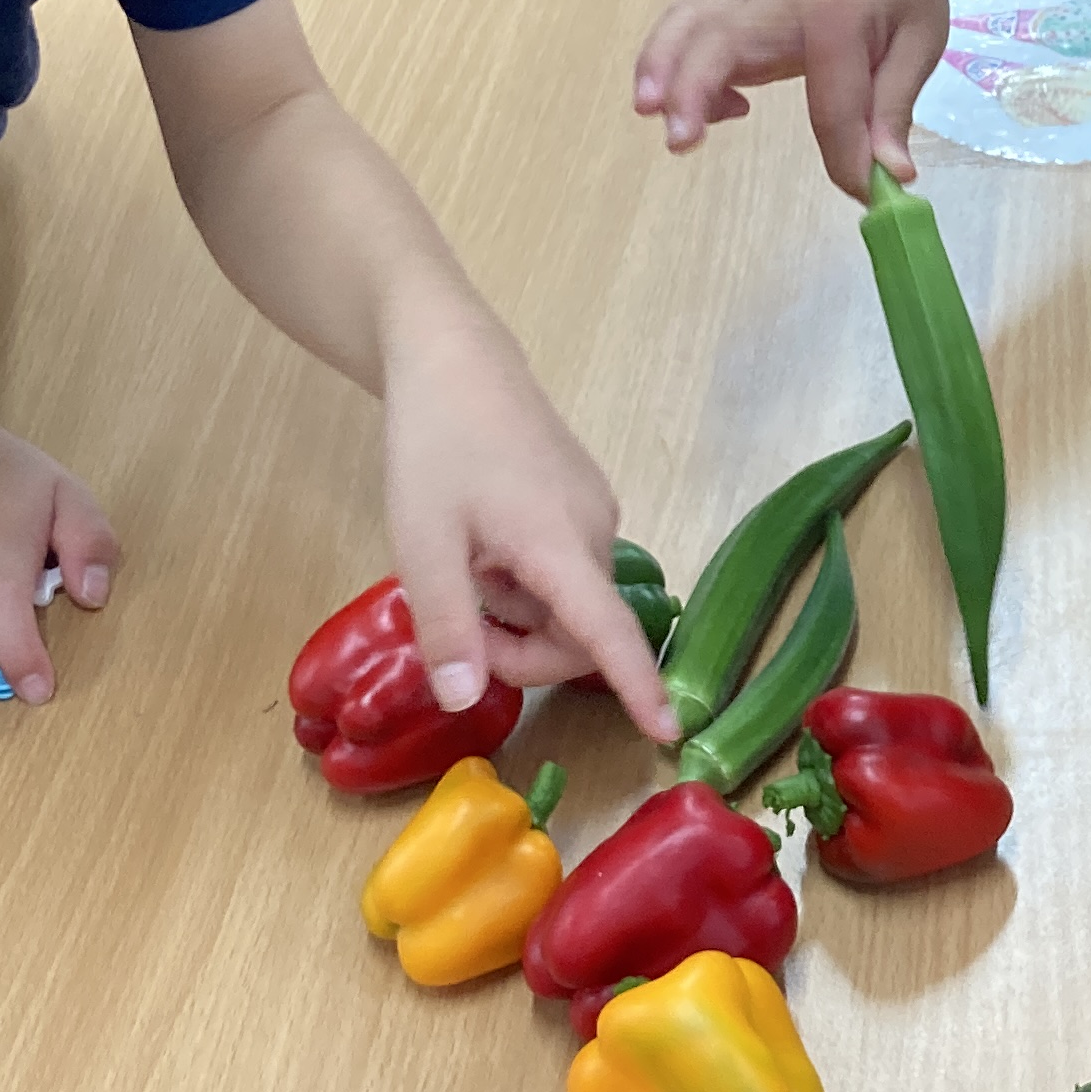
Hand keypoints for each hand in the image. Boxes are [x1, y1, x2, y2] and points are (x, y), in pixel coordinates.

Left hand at [380, 304, 672, 739]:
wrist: (454, 359)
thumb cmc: (433, 446)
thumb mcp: (421, 544)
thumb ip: (445, 625)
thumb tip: (466, 701)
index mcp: (559, 543)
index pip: (608, 631)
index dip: (637, 685)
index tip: (670, 732)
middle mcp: (595, 530)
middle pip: (580, 633)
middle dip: (521, 651)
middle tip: (456, 626)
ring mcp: (596, 513)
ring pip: (570, 604)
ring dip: (518, 613)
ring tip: (465, 567)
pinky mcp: (586, 501)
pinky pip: (567, 572)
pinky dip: (527, 583)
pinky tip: (485, 545)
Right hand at [633, 0, 951, 195]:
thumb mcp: (920, 42)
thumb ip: (893, 108)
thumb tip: (889, 177)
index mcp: (834, 13)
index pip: (828, 101)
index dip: (844, 156)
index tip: (866, 194)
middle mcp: (777, 5)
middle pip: (718, 42)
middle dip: (691, 89)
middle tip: (680, 142)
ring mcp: (749, 8)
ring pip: (686, 28)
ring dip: (660, 69)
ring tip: (656, 120)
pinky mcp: (736, 18)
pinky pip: (689, 36)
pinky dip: (678, 72)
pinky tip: (716, 114)